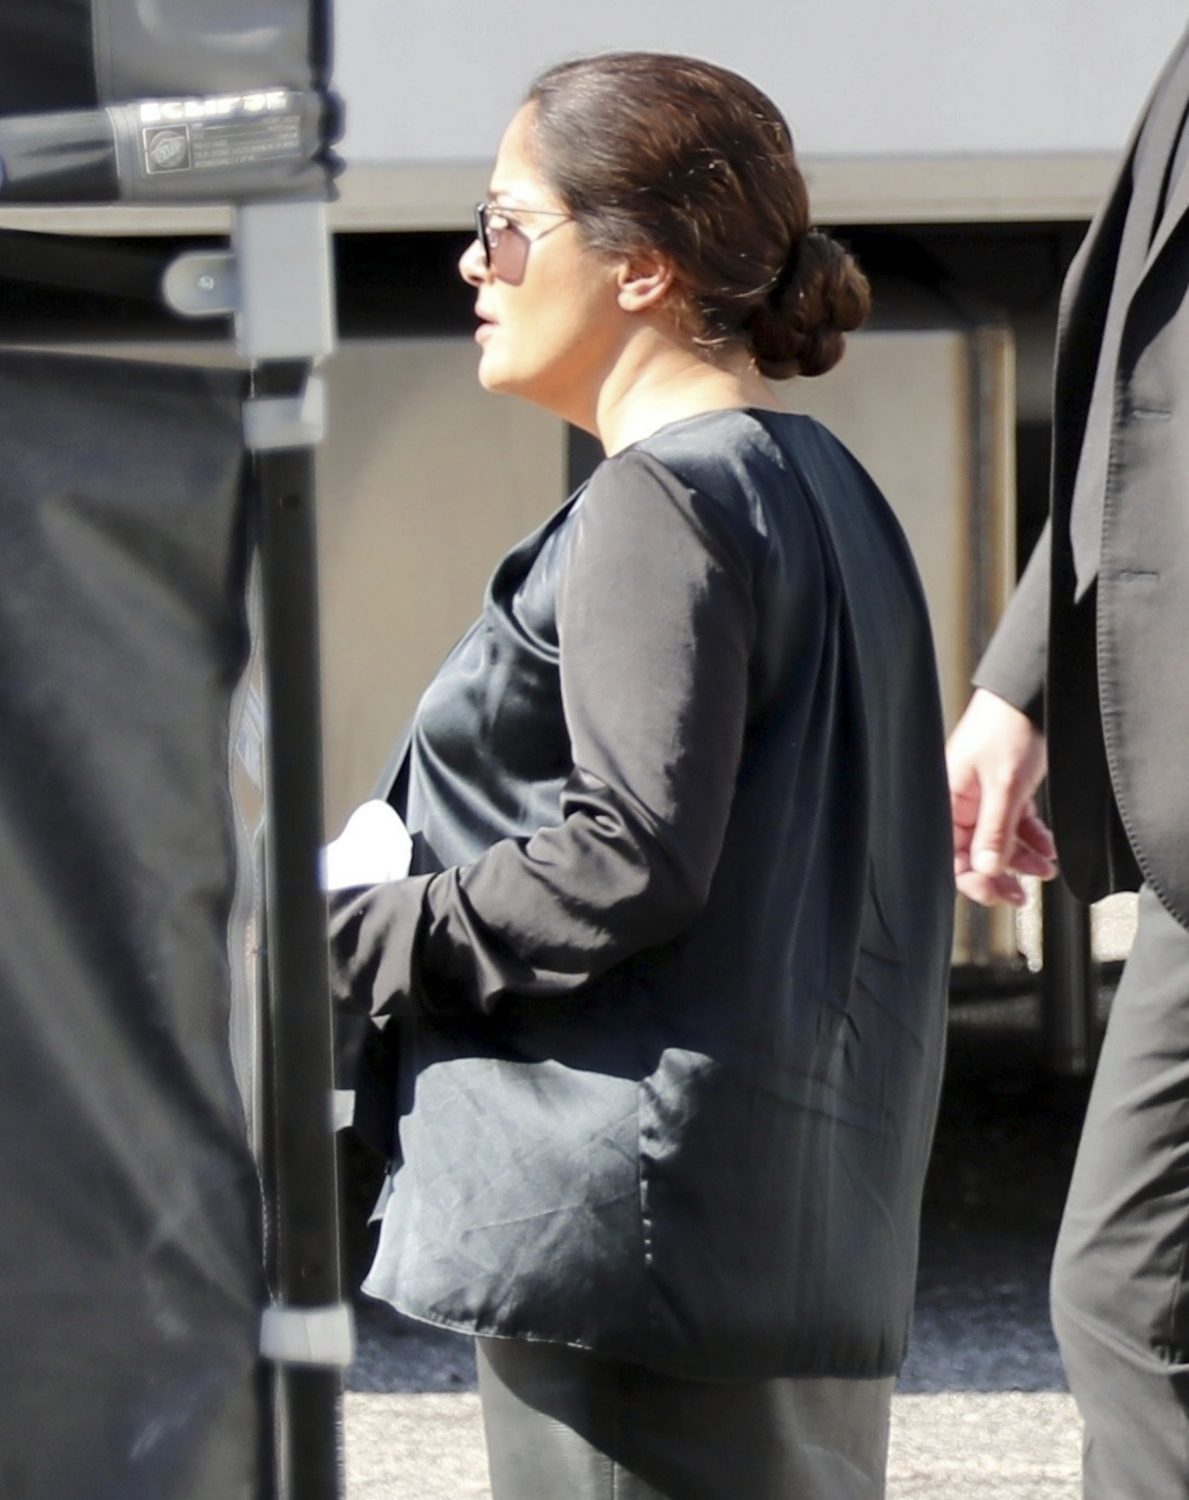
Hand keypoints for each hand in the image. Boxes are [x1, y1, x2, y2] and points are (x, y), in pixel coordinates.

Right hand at [946, 688, 1057, 906]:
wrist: (1031, 692)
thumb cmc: (1007, 728)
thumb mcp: (1004, 787)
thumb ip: (993, 831)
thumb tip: (985, 870)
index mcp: (948, 800)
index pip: (951, 854)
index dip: (973, 879)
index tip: (999, 894)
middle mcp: (961, 801)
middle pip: (974, 852)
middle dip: (999, 875)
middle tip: (1021, 896)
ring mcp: (983, 795)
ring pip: (998, 840)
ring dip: (1021, 858)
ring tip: (1045, 868)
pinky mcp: (1004, 787)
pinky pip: (1013, 823)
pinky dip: (1031, 837)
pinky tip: (1048, 847)